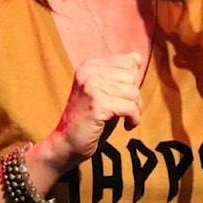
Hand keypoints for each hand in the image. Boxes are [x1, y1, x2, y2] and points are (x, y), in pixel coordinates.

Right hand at [48, 51, 143, 167]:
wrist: (65, 145)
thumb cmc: (89, 120)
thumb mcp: (104, 92)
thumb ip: (118, 75)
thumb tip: (137, 57)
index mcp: (89, 66)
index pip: (129, 61)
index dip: (133, 82)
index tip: (124, 97)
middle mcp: (88, 72)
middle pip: (132, 76)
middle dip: (135, 96)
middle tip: (126, 111)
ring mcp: (91, 87)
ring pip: (133, 92)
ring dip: (135, 109)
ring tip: (125, 119)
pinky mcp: (97, 104)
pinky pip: (130, 107)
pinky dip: (134, 119)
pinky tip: (126, 126)